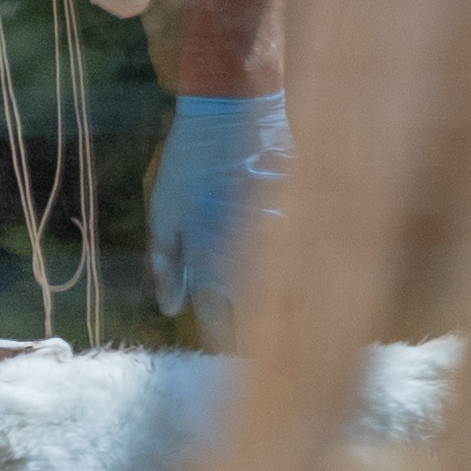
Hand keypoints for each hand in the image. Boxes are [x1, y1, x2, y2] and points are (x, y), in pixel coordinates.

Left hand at [147, 90, 286, 339]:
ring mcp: (280, 238)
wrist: (235, 109)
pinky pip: (303, 257)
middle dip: (260, 336)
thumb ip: (166, 262)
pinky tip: (307, 282)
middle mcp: (249, 256)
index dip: (222, 342)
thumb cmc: (190, 160)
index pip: (218, 322)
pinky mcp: (302, 215)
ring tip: (293, 332)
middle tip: (266, 356)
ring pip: (287, 290)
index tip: (228, 361)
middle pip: (259, 316)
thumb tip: (169, 309)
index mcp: (211, 261)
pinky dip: (301, 271)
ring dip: (286, 309)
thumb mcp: (163, 209)